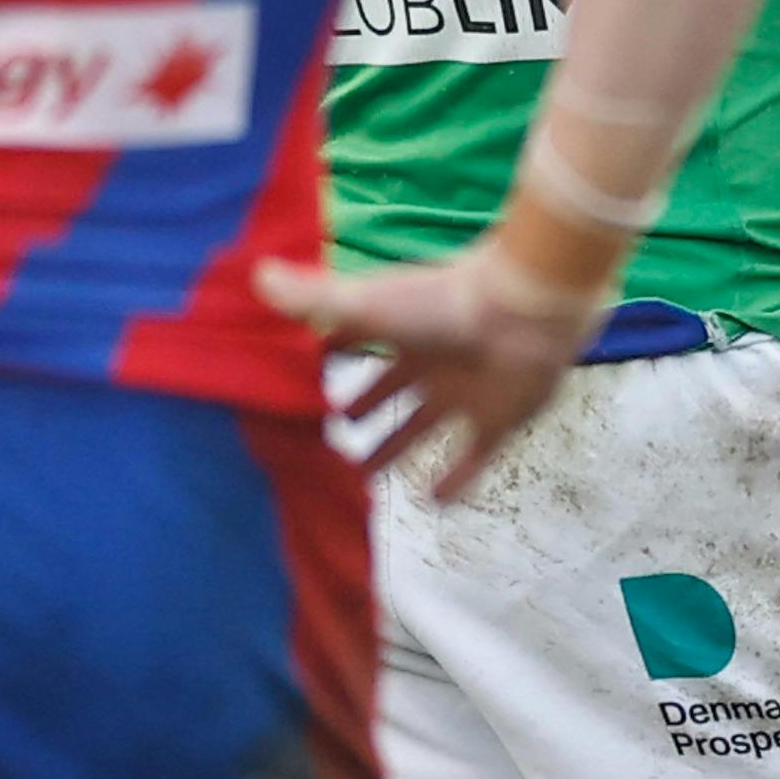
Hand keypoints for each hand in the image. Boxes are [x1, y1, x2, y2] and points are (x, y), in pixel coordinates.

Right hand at [262, 251, 590, 498]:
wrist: (522, 316)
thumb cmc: (443, 306)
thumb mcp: (369, 304)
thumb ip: (314, 297)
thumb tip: (257, 275)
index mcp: (401, 331)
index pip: (356, 347)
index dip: (329, 363)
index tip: (302, 383)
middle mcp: (432, 362)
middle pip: (390, 392)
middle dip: (363, 410)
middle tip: (332, 435)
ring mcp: (466, 392)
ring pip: (423, 427)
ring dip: (395, 448)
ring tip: (362, 476)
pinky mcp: (498, 421)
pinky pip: (473, 456)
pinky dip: (455, 480)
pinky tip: (432, 503)